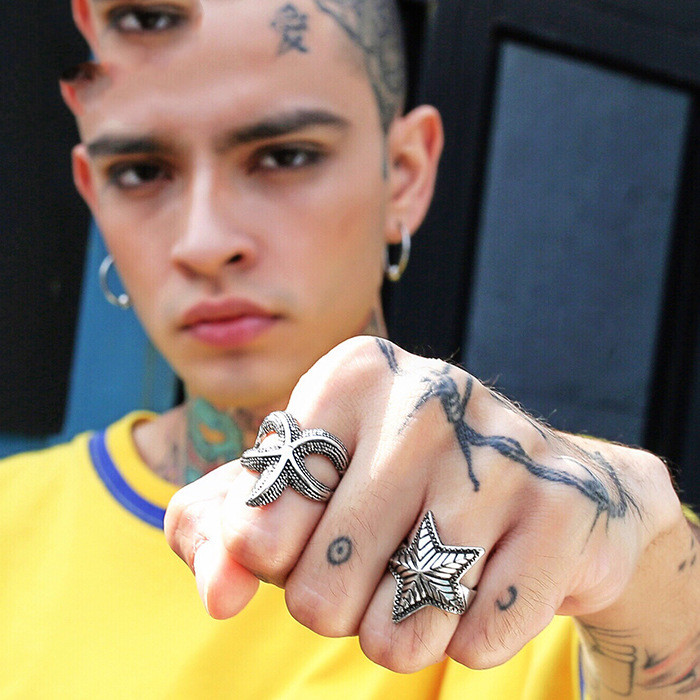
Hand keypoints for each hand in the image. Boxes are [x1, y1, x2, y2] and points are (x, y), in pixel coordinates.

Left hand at [165, 336, 682, 674]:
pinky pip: (476, 640)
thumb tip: (218, 593)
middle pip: (319, 590)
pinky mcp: (562, 510)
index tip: (311, 534)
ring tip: (428, 577)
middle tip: (376, 563)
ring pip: (399, 628)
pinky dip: (469, 636)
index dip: (276, 559)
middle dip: (336, 604)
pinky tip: (487, 581)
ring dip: (400, 630)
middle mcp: (426, 397)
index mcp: (351, 375)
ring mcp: (499, 452)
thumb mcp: (302, 486)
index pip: (256, 529)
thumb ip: (224, 529)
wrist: (542, 489)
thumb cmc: (400, 487)